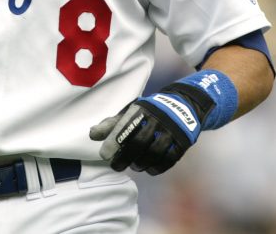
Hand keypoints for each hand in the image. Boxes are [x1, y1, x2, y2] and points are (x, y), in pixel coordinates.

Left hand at [90, 71, 230, 175]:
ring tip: (133, 166)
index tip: (104, 155)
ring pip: (154, 152)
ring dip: (140, 163)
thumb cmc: (148, 112)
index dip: (114, 141)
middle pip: (140, 142)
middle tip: (115, 166)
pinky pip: (170, 159)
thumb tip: (92, 134)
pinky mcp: (183, 141)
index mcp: (142, 109)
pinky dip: (157, 168)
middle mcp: (158, 118)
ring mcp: (172, 130)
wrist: (183, 105)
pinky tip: (149, 170)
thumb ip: (112, 124)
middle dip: (125, 157)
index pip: (126, 125)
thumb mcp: (130, 112)